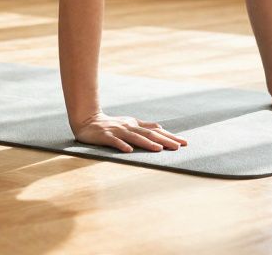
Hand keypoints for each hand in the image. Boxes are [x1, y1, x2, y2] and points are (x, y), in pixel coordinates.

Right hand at [71, 112, 188, 152]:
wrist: (86, 121)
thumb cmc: (110, 125)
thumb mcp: (129, 123)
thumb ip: (144, 126)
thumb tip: (161, 127)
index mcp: (135, 124)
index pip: (156, 131)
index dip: (170, 136)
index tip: (184, 143)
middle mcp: (129, 126)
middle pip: (149, 133)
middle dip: (164, 140)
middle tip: (178, 147)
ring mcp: (117, 131)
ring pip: (135, 137)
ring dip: (147, 143)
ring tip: (158, 149)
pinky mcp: (106, 136)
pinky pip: (115, 141)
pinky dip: (122, 145)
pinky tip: (129, 151)